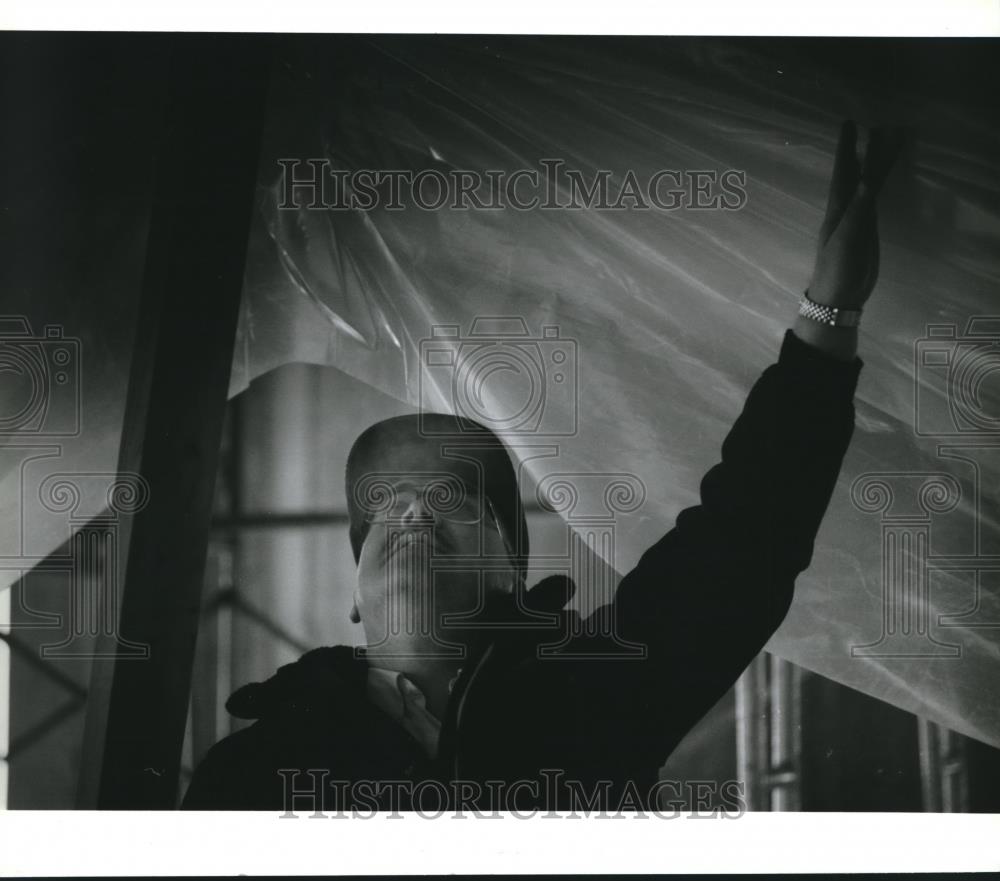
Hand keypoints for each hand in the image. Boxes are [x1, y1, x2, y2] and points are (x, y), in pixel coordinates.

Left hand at [807, 120, 902, 308]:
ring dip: (872, 165)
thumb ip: (859, 207)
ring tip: (881, 145)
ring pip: (865, 184)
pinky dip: (876, 187)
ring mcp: (856, 220)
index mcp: (838, 208)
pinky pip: (872, 201)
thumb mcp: (848, 235)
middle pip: (855, 173)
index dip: (847, 148)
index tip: (848, 123)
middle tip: (867, 126)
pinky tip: (877, 183)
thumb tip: (868, 176)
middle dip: (861, 150)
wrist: (838, 298)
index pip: (845, 171)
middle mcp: (846, 209)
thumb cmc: (838, 267)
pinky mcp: (866, 233)